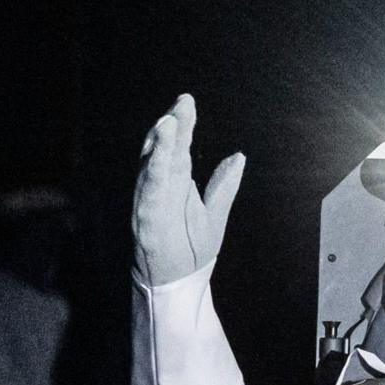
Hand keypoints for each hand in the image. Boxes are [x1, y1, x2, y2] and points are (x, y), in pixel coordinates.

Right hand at [133, 93, 244, 286]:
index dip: (182, 124)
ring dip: (160, 145)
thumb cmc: (191, 249)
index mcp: (175, 183)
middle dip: (171, 126)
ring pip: (153, 167)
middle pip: (164, 150)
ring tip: (169, 122)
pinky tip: (160, 159)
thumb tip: (238, 156)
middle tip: (182, 104)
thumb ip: (224, 185)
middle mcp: (160, 187)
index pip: (177, 147)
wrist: (180, 283)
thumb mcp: (215, 213)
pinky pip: (148, 194)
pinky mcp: (145, 220)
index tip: (187, 102)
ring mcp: (150, 202)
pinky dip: (153, 175)